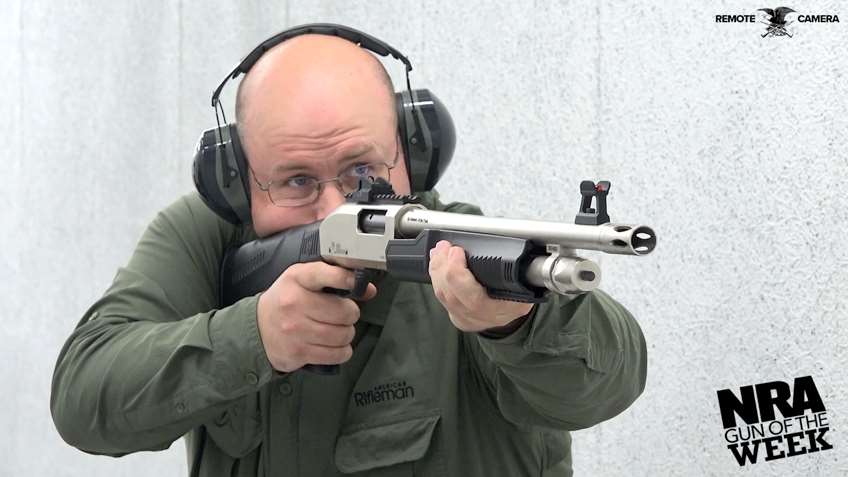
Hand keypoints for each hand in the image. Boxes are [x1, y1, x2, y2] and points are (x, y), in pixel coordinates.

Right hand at [256, 262, 376, 371]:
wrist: (256, 329)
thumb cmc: (286, 301)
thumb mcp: (303, 281)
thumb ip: (335, 279)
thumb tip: (368, 290)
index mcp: (296, 279)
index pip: (325, 274)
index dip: (347, 278)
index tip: (356, 283)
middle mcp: (294, 303)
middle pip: (344, 312)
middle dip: (350, 314)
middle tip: (344, 315)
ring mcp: (295, 330)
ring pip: (343, 335)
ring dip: (347, 334)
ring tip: (338, 330)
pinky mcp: (298, 352)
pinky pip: (336, 355)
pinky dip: (342, 351)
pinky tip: (334, 345)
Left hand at [428, 240, 532, 331]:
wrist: (510, 318)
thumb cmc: (517, 301)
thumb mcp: (525, 290)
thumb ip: (517, 275)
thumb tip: (512, 251)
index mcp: (495, 310)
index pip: (470, 297)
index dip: (458, 272)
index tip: (458, 251)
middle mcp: (476, 317)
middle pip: (450, 293)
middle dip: (443, 265)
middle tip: (444, 246)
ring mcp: (462, 317)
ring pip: (441, 294)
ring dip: (436, 269)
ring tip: (438, 251)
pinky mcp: (453, 314)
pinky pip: (439, 296)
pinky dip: (435, 277)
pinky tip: (436, 263)